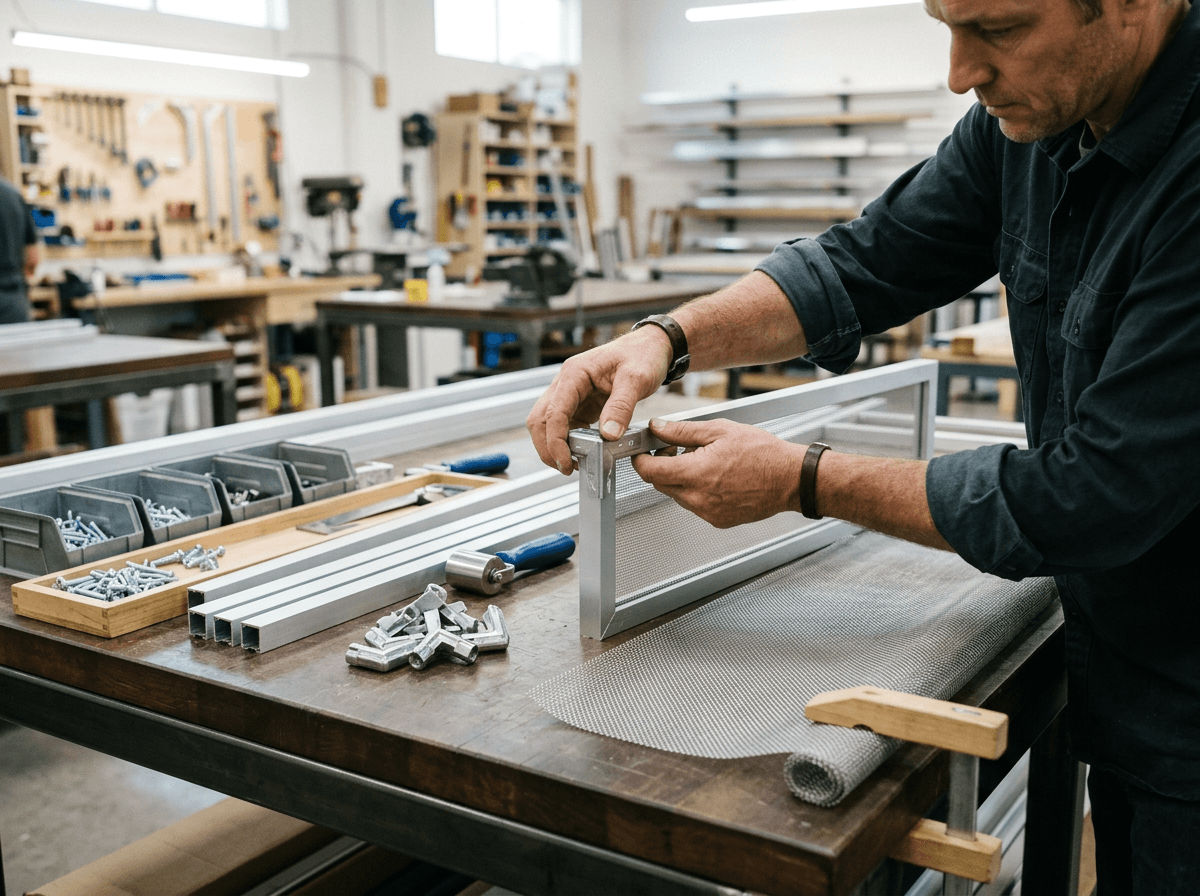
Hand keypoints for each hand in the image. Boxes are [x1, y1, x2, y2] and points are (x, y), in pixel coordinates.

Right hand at [526, 326, 671, 473]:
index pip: (554, 413)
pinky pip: (566, 425)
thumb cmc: (642, 354)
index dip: (555, 441)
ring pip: (548, 423)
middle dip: (548, 447)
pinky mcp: (580, 403)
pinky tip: (583, 452)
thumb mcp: (636, 379)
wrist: (651, 346)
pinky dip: (569, 441)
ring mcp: (571, 393)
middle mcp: (566, 382)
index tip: (565, 461)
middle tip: (566, 468)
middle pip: (540, 420)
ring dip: (555, 445)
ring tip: (574, 464)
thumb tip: (608, 435)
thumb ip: (621, 407)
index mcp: (575, 373)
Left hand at [631, 418, 806, 527]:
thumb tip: (658, 428)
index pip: (649, 472)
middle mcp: (698, 497)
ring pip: (677, 494)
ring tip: (704, 461)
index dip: (640, 460)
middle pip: (660, 483)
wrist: (790, 479)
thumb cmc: (763, 454)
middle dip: (661, 465)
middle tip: (675, 449)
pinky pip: (694, 505)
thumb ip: (682, 431)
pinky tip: (715, 477)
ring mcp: (708, 512)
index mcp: (696, 473)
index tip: (641, 451)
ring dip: (680, 478)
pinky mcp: (717, 520)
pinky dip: (696, 491)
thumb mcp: (720, 430)